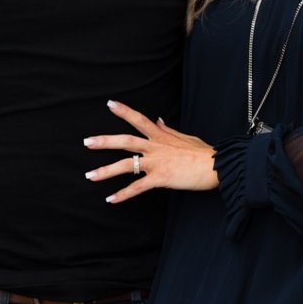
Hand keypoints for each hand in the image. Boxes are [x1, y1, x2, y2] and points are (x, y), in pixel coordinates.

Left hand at [83, 100, 217, 203]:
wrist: (216, 166)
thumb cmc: (203, 152)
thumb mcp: (185, 137)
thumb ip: (168, 130)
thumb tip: (157, 120)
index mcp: (161, 136)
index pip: (139, 119)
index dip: (124, 111)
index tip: (110, 104)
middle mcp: (155, 147)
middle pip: (125, 141)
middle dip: (104, 141)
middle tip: (87, 142)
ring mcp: (156, 162)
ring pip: (125, 165)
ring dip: (105, 171)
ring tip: (90, 175)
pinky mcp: (161, 178)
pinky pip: (137, 187)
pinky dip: (123, 194)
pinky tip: (110, 199)